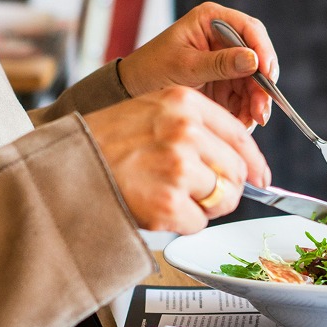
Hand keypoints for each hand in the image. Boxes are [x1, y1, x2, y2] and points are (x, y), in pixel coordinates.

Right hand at [81, 86, 270, 233]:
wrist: (64, 167)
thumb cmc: (104, 142)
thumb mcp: (150, 111)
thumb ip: (193, 126)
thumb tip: (239, 159)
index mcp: (183, 103)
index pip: (240, 136)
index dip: (255, 163)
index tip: (261, 178)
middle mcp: (185, 131)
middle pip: (237, 172)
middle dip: (226, 189)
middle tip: (202, 195)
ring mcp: (178, 168)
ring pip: (222, 199)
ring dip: (202, 206)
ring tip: (169, 197)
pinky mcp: (168, 203)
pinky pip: (199, 223)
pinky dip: (182, 223)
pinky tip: (156, 209)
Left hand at [118, 2, 278, 128]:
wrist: (133, 90)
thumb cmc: (152, 68)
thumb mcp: (185, 66)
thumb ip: (219, 63)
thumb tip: (253, 60)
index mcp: (212, 20)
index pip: (249, 29)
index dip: (263, 50)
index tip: (267, 73)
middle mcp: (223, 38)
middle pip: (257, 58)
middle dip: (261, 85)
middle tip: (261, 110)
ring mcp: (226, 61)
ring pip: (254, 81)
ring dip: (256, 102)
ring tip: (250, 122)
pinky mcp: (225, 82)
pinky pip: (244, 96)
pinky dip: (246, 111)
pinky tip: (242, 123)